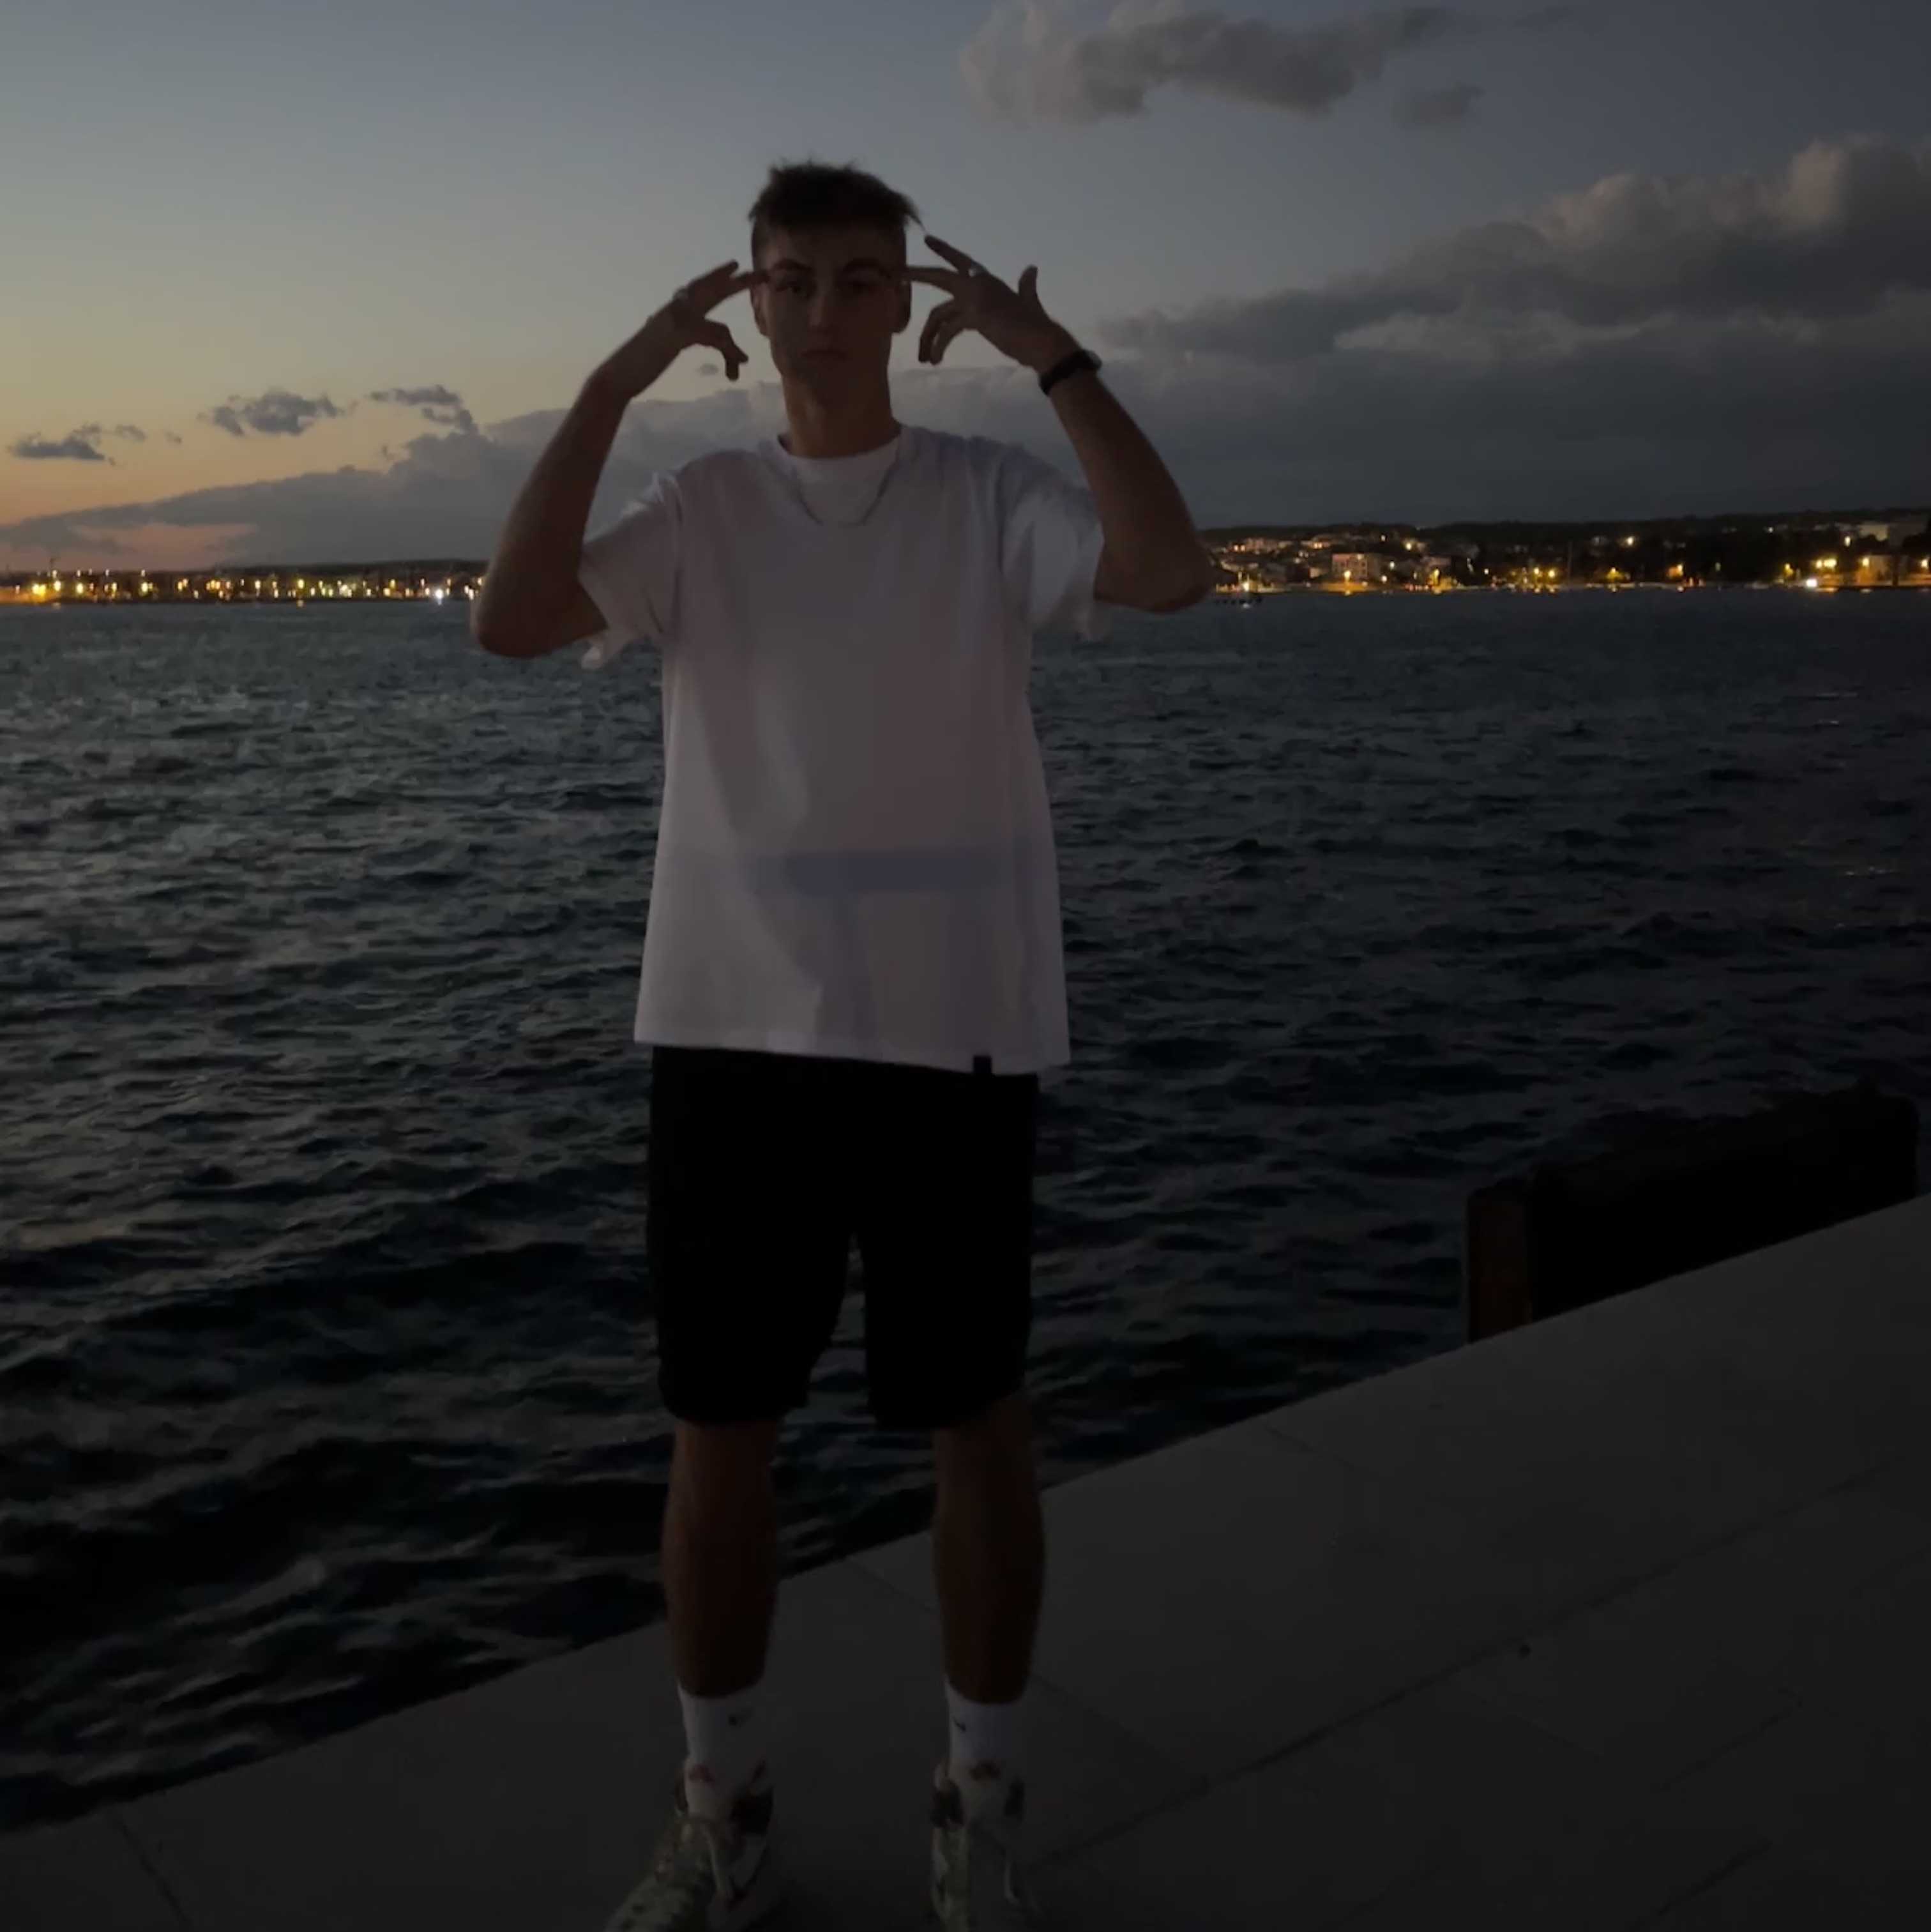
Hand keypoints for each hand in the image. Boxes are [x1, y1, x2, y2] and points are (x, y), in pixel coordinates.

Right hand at [593, 260, 763, 399]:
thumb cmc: (639, 365)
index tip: (736, 266)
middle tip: (762, 274)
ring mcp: (674, 320)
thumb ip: (683, 339)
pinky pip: (711, 336)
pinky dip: (728, 351)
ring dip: (733, 339)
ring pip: (715, 319)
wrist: (617, 377)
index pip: (698, 288)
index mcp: (672, 311)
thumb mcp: (666, 349)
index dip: (717, 276)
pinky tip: (738, 363)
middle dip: (737, 282)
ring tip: (745, 355)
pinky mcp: (676, 336)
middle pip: (710, 289)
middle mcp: (673, 309)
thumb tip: (705, 342)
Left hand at [905, 237, 1074, 371]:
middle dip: (916, 275)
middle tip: (896, 274)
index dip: (944, 250)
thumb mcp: (1028, 301)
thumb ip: (1026, 286)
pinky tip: (935, 359)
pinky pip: (947, 331)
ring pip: (939, 314)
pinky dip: (938, 346)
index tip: (927, 239)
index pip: (962, 261)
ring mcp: (975, 297)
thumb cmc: (1035, 326)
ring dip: (927, 337)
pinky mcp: (975, 315)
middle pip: (940, 276)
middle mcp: (979, 283)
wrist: (1042, 340)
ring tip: (923, 357)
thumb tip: (1032, 269)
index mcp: (988, 280)